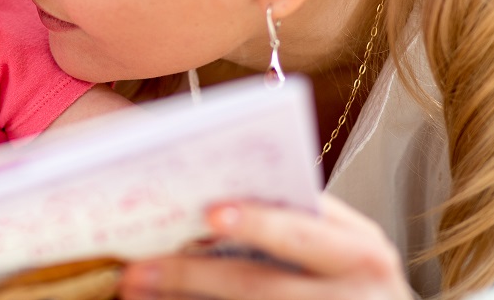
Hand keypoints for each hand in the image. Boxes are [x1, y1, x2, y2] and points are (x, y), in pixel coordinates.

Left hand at [119, 194, 414, 299]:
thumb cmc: (351, 276)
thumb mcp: (342, 245)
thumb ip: (293, 220)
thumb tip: (202, 203)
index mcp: (359, 247)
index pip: (300, 229)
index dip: (257, 221)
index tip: (209, 214)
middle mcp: (355, 289)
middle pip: (260, 285)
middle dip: (194, 274)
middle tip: (138, 266)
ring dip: (183, 299)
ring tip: (134, 287)